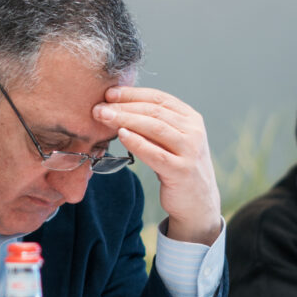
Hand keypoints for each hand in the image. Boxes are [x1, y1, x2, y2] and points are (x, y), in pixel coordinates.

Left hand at [93, 86, 220, 245]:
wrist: (197, 202)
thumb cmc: (176, 167)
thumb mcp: (169, 141)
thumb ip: (152, 124)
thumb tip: (116, 106)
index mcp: (191, 118)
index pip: (159, 98)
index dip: (132, 94)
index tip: (109, 93)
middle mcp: (194, 131)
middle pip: (154, 111)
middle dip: (124, 106)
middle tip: (99, 107)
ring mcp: (190, 151)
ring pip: (155, 128)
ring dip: (125, 120)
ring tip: (103, 117)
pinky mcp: (182, 171)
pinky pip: (156, 154)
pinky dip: (137, 142)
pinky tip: (121, 135)